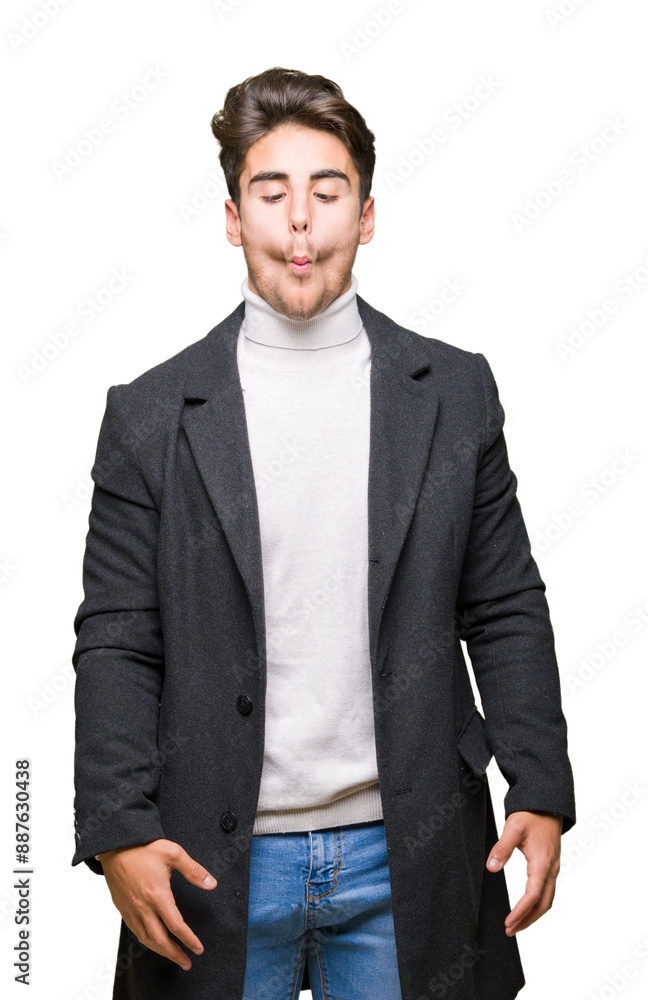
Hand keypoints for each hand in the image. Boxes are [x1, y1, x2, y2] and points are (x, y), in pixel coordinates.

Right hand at [96, 838, 217, 970]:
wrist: (116, 844)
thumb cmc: (144, 847)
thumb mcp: (174, 853)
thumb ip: (194, 871)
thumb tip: (211, 884)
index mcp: (158, 894)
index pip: (176, 925)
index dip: (188, 940)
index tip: (198, 948)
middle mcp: (143, 906)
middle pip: (159, 940)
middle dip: (175, 954)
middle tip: (187, 962)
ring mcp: (131, 909)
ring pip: (145, 939)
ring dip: (160, 951)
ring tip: (173, 957)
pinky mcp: (122, 908)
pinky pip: (134, 931)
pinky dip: (146, 941)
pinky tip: (153, 941)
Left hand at [485, 810, 562, 935]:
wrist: (547, 804)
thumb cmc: (530, 814)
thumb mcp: (513, 827)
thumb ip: (502, 848)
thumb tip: (491, 867)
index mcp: (542, 862)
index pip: (533, 895)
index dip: (521, 912)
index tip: (508, 923)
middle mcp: (551, 869)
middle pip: (543, 904)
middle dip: (527, 920)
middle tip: (509, 930)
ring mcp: (553, 868)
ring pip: (547, 900)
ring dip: (533, 915)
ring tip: (516, 924)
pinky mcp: (551, 866)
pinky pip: (547, 891)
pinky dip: (538, 904)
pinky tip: (527, 907)